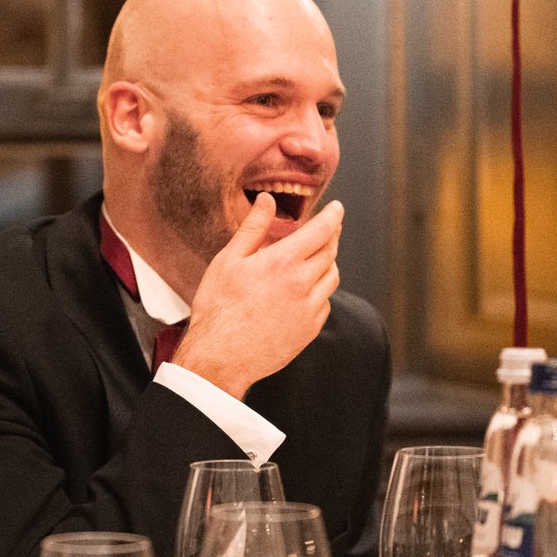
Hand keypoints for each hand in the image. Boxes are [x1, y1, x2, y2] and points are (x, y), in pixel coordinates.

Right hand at [171, 193, 342, 398]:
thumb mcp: (229, 260)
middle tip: (327, 229)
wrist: (221, 356)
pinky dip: (320, 290)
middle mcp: (302, 284)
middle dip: (331, 235)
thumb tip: (267, 200)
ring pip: (332, 277)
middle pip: (330, 252)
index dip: (333, 216)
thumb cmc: (219, 308)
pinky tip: (304, 289)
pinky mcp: (309, 330)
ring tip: (315, 257)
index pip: (322, 230)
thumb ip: (253, 227)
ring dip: (328, 262)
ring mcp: (309, 309)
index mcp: (283, 262)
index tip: (337, 208)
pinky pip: (325, 302)